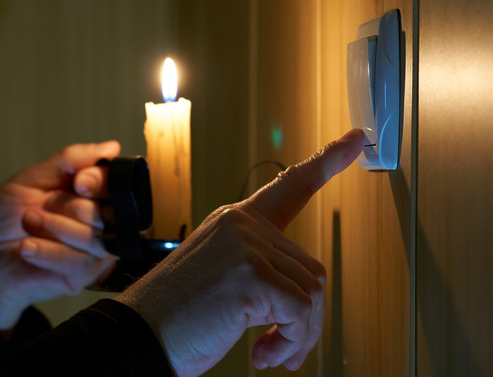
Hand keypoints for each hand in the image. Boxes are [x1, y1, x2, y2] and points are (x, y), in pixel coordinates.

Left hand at [0, 141, 121, 330]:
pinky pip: (73, 259)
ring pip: (90, 235)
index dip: (100, 181)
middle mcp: (105, 222)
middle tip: (41, 208)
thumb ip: (71, 160)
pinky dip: (44, 250)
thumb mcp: (34, 178)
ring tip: (28, 225)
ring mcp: (97, 251)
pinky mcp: (84, 276)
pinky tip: (27, 247)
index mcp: (97, 195)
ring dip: (50, 227)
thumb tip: (111, 147)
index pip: (119, 184)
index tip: (79, 182)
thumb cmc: (9, 217)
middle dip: (66, 205)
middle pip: (105, 210)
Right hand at [115, 129, 363, 374]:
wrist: (137, 339)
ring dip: (299, 332)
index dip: (327, 161)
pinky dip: (293, 340)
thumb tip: (304, 296)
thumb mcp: (221, 279)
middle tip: (280, 346)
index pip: (290, 185)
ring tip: (270, 351)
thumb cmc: (175, 318)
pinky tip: (265, 353)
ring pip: (312, 291)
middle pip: (309, 268)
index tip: (354, 140)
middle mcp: (241, 224)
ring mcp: (246, 244)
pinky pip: (301, 311)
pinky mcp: (250, 274)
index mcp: (234, 222)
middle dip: (303, 316)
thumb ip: (259, 268)